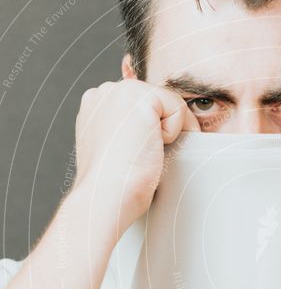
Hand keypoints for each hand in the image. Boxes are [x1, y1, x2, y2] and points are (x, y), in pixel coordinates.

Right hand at [72, 79, 199, 235]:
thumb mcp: (119, 149)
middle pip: (157, 101)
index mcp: (95, 106)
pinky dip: (172, 132)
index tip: (140, 154)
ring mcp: (118, 91)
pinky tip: (148, 147)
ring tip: (141, 152)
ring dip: (166, 133)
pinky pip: (178, 108)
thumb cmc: (113, 186)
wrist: (105, 197)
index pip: (142, 105)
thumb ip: (130, 129)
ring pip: (169, 103)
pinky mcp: (137, 96)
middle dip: (161, 128)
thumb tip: (158, 129)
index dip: (152, 129)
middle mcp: (103, 93)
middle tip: (142, 156)